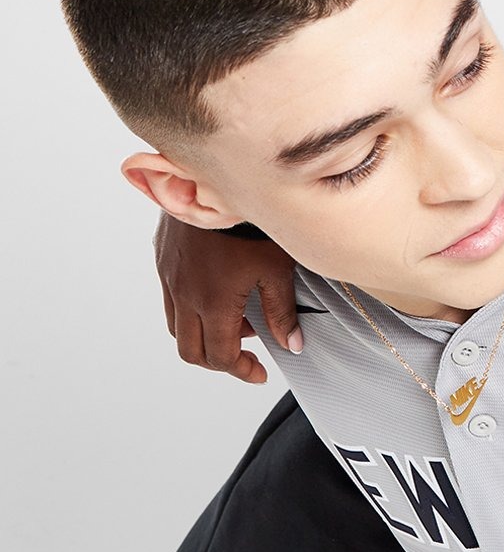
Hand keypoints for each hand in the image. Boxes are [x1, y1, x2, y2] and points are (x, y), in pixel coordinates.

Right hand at [154, 214, 301, 384]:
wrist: (219, 179)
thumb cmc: (252, 221)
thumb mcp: (277, 269)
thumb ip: (282, 312)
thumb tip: (292, 343)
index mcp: (212, 301)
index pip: (220, 356)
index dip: (241, 370)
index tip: (257, 372)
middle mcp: (183, 293)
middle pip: (191, 350)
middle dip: (218, 359)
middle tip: (244, 355)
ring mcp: (169, 275)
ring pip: (176, 325)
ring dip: (203, 333)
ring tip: (235, 318)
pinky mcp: (163, 257)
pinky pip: (170, 296)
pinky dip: (190, 307)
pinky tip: (216, 291)